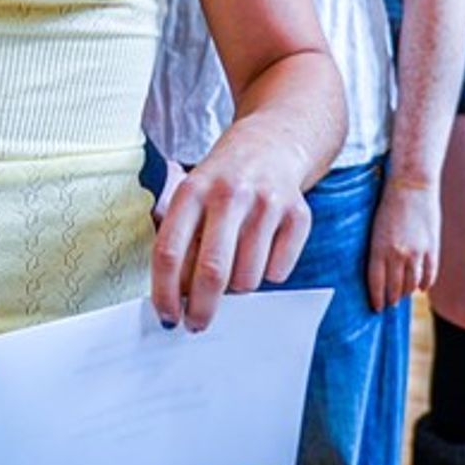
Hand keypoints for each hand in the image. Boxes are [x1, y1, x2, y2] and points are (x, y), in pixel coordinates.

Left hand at [150, 141, 313, 332]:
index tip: (167, 317)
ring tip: (234, 268)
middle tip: (197, 324)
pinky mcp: (299, 214)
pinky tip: (263, 251)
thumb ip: (181, 238)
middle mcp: (230, 194)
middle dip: (202, 309)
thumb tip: (176, 297)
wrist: (275, 141)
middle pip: (211, 271)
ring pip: (247, 278)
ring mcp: (267, 203)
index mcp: (193, 190)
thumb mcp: (191, 195)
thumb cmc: (223, 179)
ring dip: (238, 288)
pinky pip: (279, 271)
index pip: (169, 251)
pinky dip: (269, 273)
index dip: (164, 292)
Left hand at [365, 179, 440, 310]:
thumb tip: (381, 272)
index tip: (376, 308)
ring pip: (412, 284)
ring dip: (407, 292)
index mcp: (378, 249)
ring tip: (403, 295)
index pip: (376, 283)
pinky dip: (424, 283)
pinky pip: (429, 275)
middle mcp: (397, 254)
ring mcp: (416, 253)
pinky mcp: (432, 248)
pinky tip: (420, 287)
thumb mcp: (376, 228)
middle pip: (395, 288)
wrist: (412, 184)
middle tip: (390, 304)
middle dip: (391, 299)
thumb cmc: (388, 203)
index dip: (377, 298)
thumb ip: (379, 251)